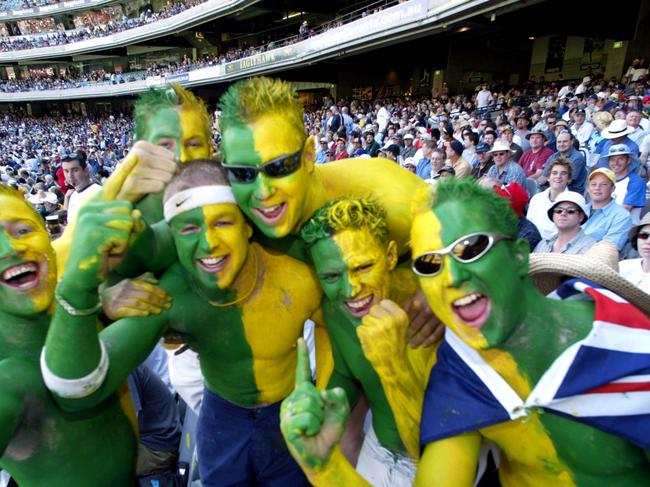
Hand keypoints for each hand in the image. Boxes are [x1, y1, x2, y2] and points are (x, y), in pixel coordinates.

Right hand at [63, 201, 142, 295]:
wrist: (81, 279)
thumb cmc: (101, 257)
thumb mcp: (118, 235)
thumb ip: (129, 222)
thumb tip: (137, 213)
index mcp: (92, 207)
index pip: (123, 201)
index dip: (126, 218)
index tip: (113, 229)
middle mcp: (88, 209)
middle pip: (127, 209)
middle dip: (126, 229)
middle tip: (111, 244)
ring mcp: (90, 219)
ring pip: (127, 222)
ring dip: (124, 240)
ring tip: (108, 249)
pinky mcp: (95, 232)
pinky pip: (123, 236)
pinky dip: (121, 248)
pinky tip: (106, 254)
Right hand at [100, 273, 171, 319]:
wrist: (102, 300)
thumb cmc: (121, 292)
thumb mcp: (130, 283)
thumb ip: (143, 280)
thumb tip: (156, 280)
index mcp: (130, 282)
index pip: (148, 287)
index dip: (160, 292)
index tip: (169, 297)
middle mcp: (124, 290)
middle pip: (145, 295)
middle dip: (159, 301)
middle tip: (167, 306)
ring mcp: (119, 300)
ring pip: (139, 303)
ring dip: (151, 307)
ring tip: (160, 311)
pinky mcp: (115, 310)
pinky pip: (129, 311)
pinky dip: (139, 312)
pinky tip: (147, 314)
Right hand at [102, 141, 176, 202]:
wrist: (117, 193)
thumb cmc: (139, 176)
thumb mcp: (148, 161)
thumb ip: (164, 157)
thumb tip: (180, 161)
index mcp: (142, 145)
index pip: (172, 157)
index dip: (169, 167)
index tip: (157, 171)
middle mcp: (138, 154)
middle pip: (171, 166)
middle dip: (167, 176)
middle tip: (154, 179)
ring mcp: (135, 168)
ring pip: (167, 177)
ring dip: (162, 184)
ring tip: (149, 183)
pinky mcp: (133, 183)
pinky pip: (159, 186)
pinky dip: (157, 190)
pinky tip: (146, 190)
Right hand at [280, 338, 348, 468]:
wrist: (324, 454)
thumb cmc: (329, 430)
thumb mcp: (340, 411)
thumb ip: (339, 396)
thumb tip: (325, 392)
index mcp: (304, 393)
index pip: (303, 371)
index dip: (302, 355)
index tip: (301, 339)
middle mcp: (292, 400)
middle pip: (310, 391)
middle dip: (321, 407)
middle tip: (318, 421)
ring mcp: (287, 413)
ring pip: (308, 405)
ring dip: (317, 419)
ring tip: (313, 428)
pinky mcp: (286, 426)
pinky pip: (305, 419)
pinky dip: (312, 427)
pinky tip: (307, 434)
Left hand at [358, 299, 409, 371]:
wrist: (393, 363)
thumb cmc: (396, 344)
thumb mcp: (401, 326)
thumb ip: (391, 314)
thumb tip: (378, 303)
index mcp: (400, 315)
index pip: (384, 303)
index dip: (382, 311)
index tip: (383, 318)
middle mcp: (389, 319)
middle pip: (373, 309)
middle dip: (374, 317)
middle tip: (378, 329)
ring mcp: (377, 326)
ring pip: (365, 318)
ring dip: (368, 326)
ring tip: (375, 336)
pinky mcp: (367, 333)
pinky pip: (360, 328)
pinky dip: (362, 334)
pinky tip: (370, 341)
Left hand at [404, 288, 443, 347]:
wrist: (444, 282)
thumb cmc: (428, 286)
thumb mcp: (415, 293)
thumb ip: (408, 305)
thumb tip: (400, 315)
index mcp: (416, 304)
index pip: (407, 320)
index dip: (402, 328)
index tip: (398, 334)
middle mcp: (426, 311)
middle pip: (415, 327)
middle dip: (409, 336)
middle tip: (404, 344)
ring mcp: (436, 316)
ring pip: (426, 332)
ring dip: (419, 340)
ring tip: (413, 346)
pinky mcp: (445, 319)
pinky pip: (438, 332)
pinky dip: (431, 340)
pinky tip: (425, 345)